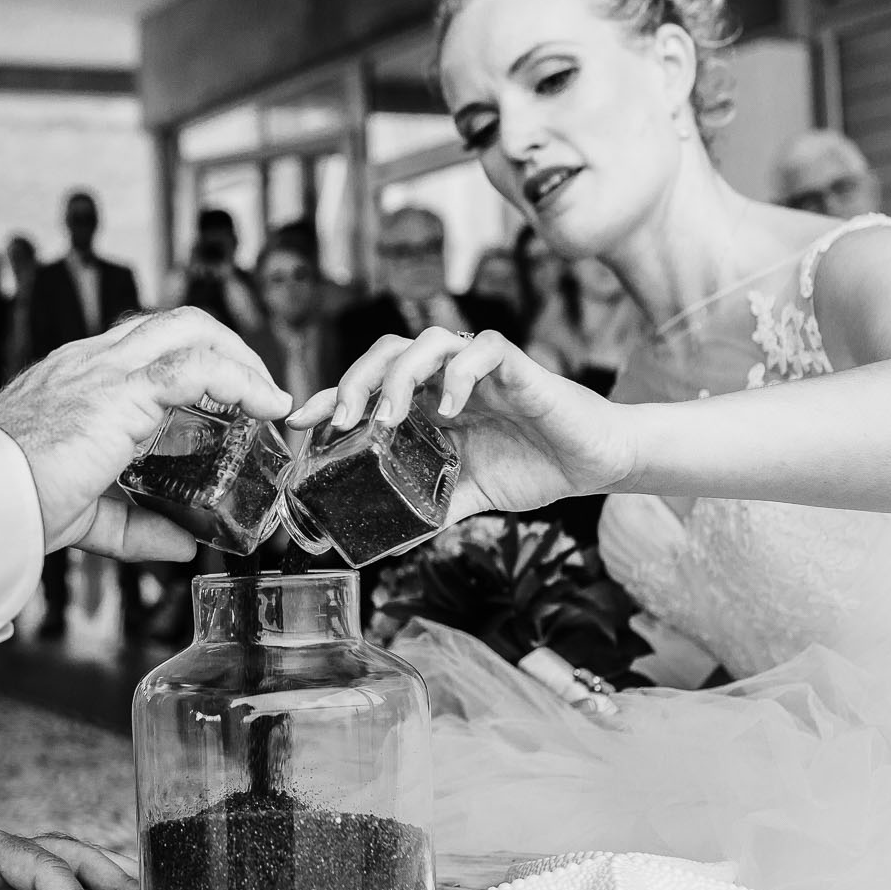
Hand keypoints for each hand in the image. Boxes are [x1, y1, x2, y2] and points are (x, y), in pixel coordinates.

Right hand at [0, 307, 290, 557]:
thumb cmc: (12, 504)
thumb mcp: (86, 516)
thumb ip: (136, 527)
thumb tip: (183, 542)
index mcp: (76, 379)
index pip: (145, 345)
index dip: (196, 363)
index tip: (230, 399)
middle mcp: (91, 361)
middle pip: (176, 322)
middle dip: (229, 348)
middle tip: (260, 394)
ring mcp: (104, 369)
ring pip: (191, 329)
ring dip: (241, 358)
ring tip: (270, 398)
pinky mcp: (120, 392)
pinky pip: (196, 367)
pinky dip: (240, 380)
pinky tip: (267, 405)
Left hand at [287, 328, 636, 522]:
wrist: (593, 463)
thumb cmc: (530, 467)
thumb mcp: (464, 495)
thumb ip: (425, 510)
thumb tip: (382, 547)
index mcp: (427, 402)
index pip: (369, 388)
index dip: (330, 398)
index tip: (297, 422)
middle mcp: (446, 378)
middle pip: (388, 352)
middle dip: (357, 380)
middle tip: (343, 420)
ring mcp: (479, 368)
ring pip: (427, 342)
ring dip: (401, 375)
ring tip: (390, 417)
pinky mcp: (518, 366)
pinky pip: (484, 349)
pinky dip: (461, 373)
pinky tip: (451, 408)